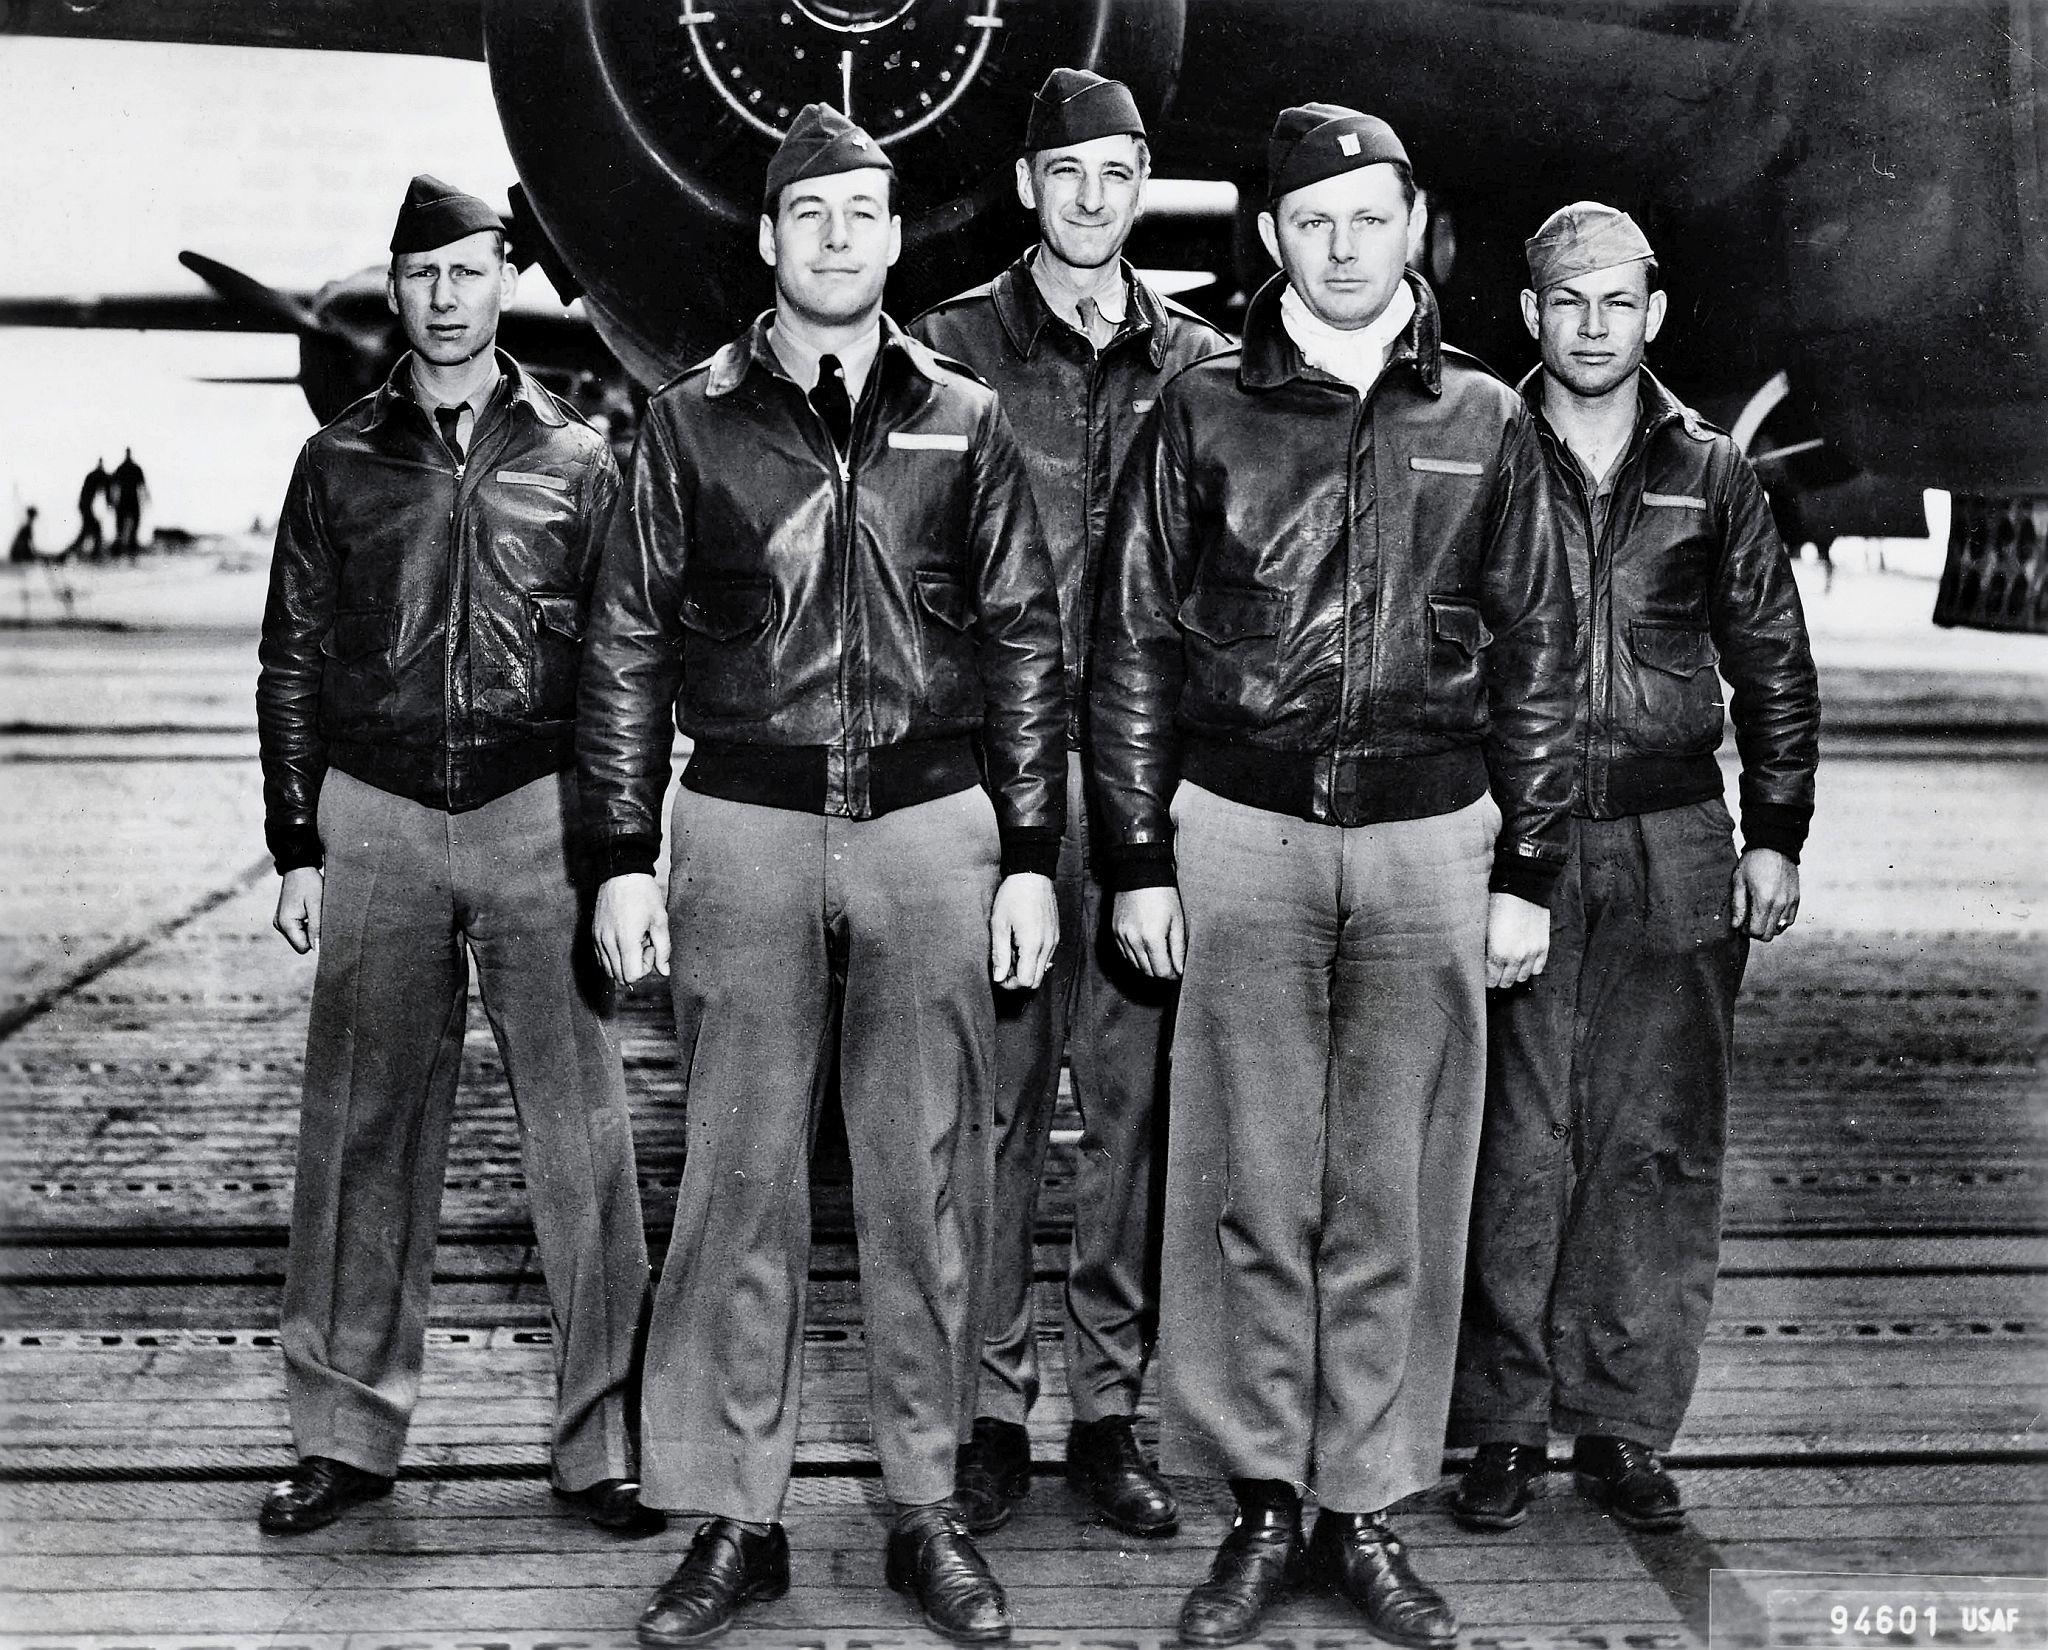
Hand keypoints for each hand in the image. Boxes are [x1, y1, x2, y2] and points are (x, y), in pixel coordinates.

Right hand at [273, 866, 322, 953]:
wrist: (299, 867)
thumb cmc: (310, 884)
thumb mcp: (317, 905)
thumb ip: (316, 928)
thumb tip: (317, 949)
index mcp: (285, 923)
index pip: (303, 947)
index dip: (316, 940)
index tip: (323, 926)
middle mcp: (279, 925)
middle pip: (301, 943)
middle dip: (313, 933)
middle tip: (318, 915)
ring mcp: (280, 922)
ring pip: (300, 936)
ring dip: (310, 927)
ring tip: (313, 911)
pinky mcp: (284, 918)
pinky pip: (298, 929)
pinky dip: (306, 923)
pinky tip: (309, 910)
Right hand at [592, 872, 669, 983]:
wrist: (622, 873)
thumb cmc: (643, 894)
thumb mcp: (660, 920)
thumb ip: (664, 949)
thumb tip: (664, 972)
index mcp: (626, 940)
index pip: (632, 976)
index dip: (645, 968)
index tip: (650, 948)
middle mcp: (608, 943)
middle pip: (619, 976)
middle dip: (635, 966)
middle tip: (644, 944)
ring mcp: (598, 939)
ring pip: (608, 970)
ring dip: (624, 962)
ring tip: (634, 941)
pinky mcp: (593, 934)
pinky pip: (601, 958)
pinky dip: (613, 957)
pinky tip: (623, 939)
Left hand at [990, 872, 1058, 989]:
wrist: (1032, 874)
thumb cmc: (1013, 896)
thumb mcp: (999, 925)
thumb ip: (999, 954)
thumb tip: (998, 977)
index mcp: (1033, 945)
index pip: (1026, 981)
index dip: (1010, 984)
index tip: (999, 974)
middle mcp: (1048, 946)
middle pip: (1036, 981)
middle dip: (1018, 980)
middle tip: (1003, 967)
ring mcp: (1054, 941)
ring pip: (1042, 970)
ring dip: (1026, 969)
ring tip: (1011, 951)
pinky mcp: (1056, 935)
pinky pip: (1047, 957)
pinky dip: (1034, 959)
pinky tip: (1021, 944)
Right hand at [1112, 886, 1185, 980]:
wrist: (1140, 873)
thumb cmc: (1163, 894)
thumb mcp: (1178, 921)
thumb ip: (1179, 949)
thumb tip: (1180, 969)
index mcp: (1152, 938)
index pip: (1162, 972)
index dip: (1172, 975)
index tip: (1179, 972)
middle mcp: (1134, 941)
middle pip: (1148, 971)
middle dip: (1161, 971)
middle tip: (1171, 965)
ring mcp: (1122, 937)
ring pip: (1135, 965)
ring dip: (1148, 965)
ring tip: (1160, 956)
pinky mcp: (1115, 932)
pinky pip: (1125, 954)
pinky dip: (1136, 956)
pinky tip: (1146, 948)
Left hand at [1486, 891, 1549, 988]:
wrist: (1521, 888)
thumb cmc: (1496, 904)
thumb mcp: (1483, 929)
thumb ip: (1483, 950)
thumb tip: (1481, 963)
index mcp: (1497, 953)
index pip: (1490, 981)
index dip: (1485, 979)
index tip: (1483, 974)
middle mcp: (1515, 958)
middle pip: (1506, 982)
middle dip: (1498, 979)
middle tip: (1494, 971)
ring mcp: (1532, 953)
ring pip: (1522, 978)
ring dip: (1515, 974)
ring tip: (1509, 966)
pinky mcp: (1543, 947)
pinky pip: (1538, 969)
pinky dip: (1530, 968)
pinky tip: (1523, 961)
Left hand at [1731, 848, 1799, 940]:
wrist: (1775, 846)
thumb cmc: (1753, 863)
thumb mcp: (1739, 881)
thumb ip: (1738, 906)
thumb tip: (1736, 926)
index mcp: (1764, 901)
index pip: (1757, 932)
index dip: (1746, 931)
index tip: (1741, 922)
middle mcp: (1780, 904)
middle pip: (1769, 935)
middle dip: (1756, 931)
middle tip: (1749, 919)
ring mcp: (1790, 902)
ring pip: (1779, 929)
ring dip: (1768, 926)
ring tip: (1760, 913)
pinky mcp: (1796, 899)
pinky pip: (1789, 920)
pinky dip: (1779, 920)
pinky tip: (1770, 910)